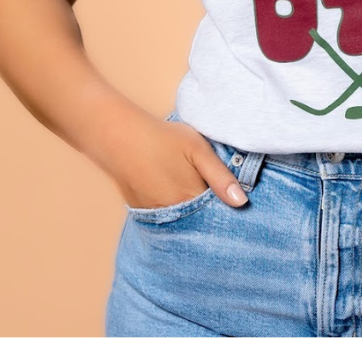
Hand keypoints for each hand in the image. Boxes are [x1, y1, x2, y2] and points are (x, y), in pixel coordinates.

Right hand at [103, 112, 247, 209]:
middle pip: (200, 223)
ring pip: (183, 222)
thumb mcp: (198, 150)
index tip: (236, 204)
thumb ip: (221, 177)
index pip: (217, 216)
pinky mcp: (143, 213)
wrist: (119, 138)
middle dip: (211, 215)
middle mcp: (173, 215)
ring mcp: (155, 216)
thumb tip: (242, 202)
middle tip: (216, 197)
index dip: (228, 210)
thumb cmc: (162, 139)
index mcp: (190, 200)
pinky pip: (166, 219)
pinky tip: (177, 194)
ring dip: (193, 215)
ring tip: (197, 195)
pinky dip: (176, 212)